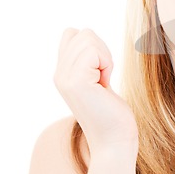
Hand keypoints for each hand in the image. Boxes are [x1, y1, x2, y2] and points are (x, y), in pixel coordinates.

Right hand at [54, 28, 137, 152]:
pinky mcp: (76, 82)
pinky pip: (94, 52)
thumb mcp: (98, 79)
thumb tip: (85, 34)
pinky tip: (105, 84)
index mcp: (63, 72)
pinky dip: (107, 64)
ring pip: (88, 39)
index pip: (72, 33)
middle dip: (103, 50)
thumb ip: (89, 60)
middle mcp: (59, 74)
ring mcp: (65, 78)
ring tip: (104, 82)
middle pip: (84, 33)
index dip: (94, 44)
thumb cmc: (113, 113)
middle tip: (104, 78)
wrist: (115, 140)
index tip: (101, 68)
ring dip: (106, 58)